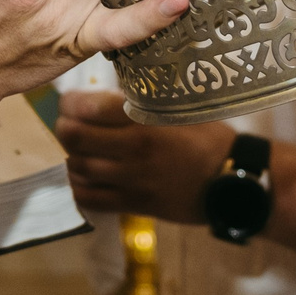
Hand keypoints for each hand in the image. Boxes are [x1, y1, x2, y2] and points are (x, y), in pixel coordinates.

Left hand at [57, 89, 232, 223]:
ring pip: (77, 169)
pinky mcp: (134, 205)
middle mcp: (133, 151)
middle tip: (68, 123)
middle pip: (74, 138)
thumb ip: (144, 99)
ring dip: (71, 156)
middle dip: (64, 128)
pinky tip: (84, 176)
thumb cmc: (207, 138)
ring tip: (78, 148)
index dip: (69, 103)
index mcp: (144, 121)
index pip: (86, 108)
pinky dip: (79, 186)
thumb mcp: (180, 107)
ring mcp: (131, 181)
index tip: (70, 101)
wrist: (231, 180)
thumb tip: (109, 89)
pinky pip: (90, 199)